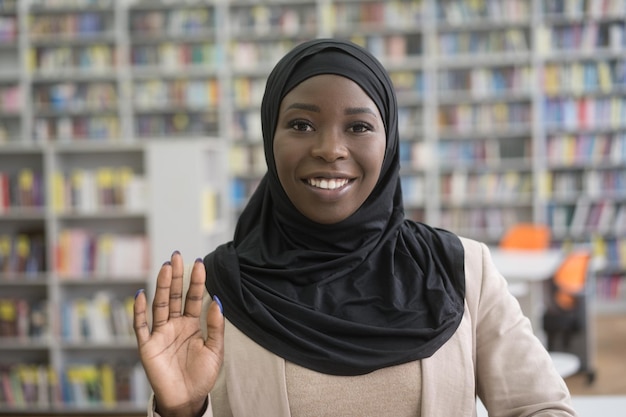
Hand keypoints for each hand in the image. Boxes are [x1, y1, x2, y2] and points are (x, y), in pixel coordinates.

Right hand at [133, 252, 223, 416]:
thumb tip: (217, 300)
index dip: (196, 281)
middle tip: (177, 256)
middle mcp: (175, 325)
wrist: (187, 400)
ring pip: (159, 305)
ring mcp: (160, 334)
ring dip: (161, 287)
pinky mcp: (148, 346)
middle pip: (174, 296)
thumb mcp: (215, 350)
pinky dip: (139, 311)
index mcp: (192, 324)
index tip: (199, 262)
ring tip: (164, 268)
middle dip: (175, 276)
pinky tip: (142, 294)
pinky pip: (141, 326)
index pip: (194, 297)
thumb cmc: (202, 376)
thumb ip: (216, 326)